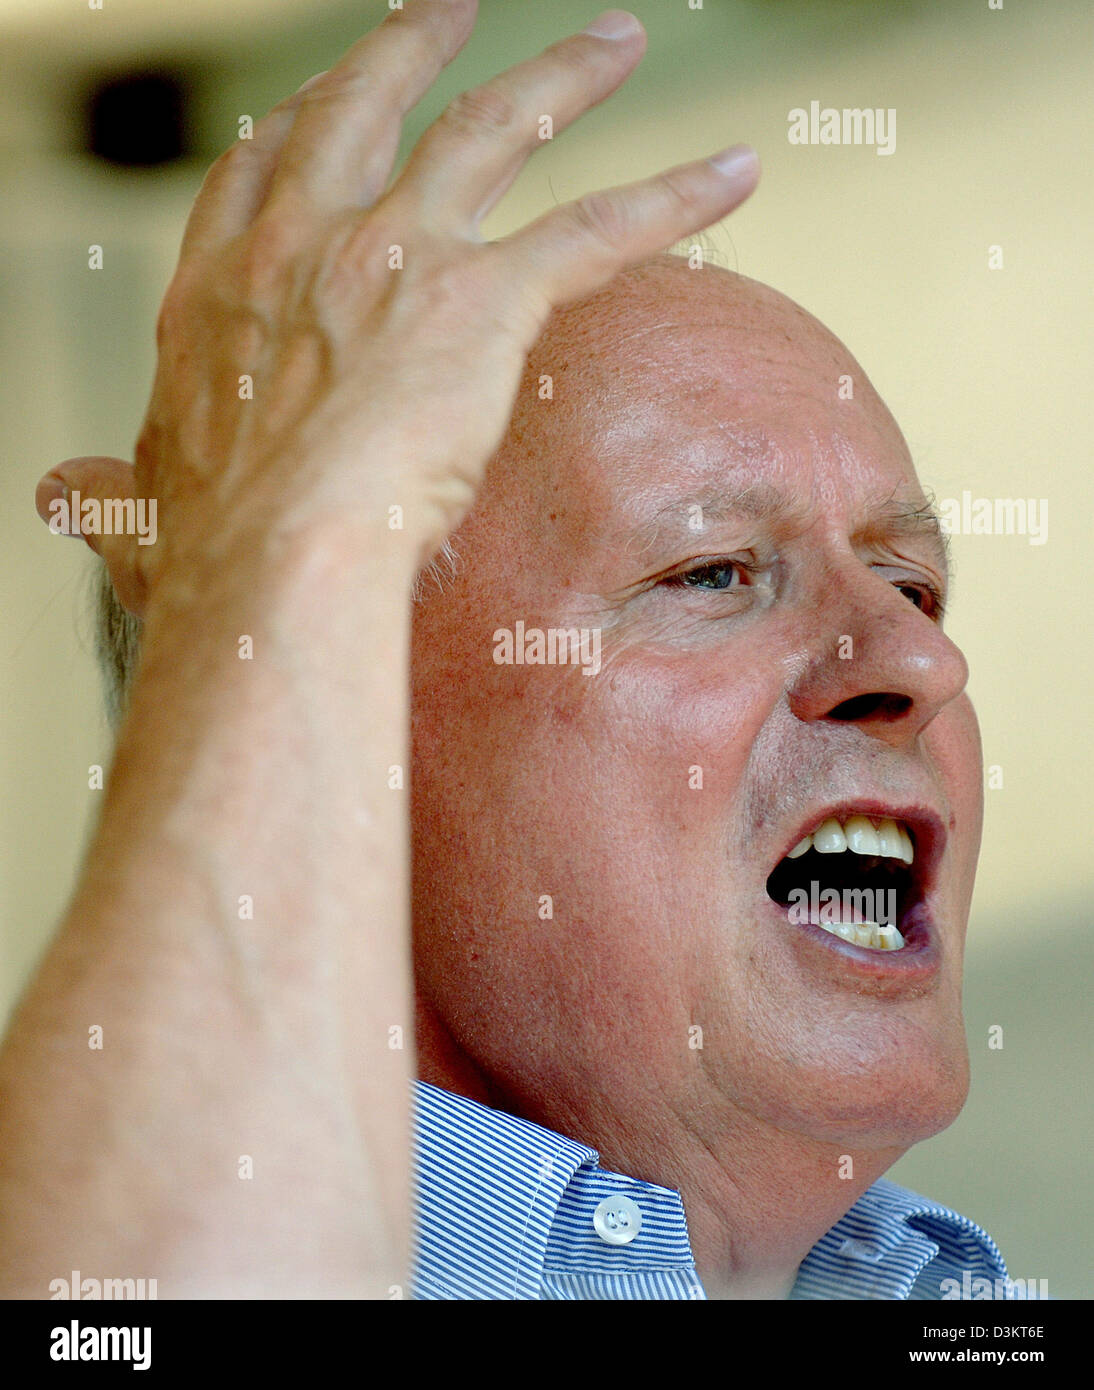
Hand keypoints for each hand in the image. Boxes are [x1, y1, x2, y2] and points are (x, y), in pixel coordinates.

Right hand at [34, 0, 758, 617]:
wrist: (276, 560)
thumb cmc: (207, 556)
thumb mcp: (139, 512)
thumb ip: (116, 493)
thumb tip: (60, 495)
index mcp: (222, 291)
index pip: (259, 176)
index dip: (295, 129)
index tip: (319, 101)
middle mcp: (305, 242)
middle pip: (365, 108)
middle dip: (413, 49)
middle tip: (453, 10)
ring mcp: (395, 255)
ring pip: (493, 130)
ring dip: (562, 75)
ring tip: (613, 39)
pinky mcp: (483, 298)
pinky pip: (596, 229)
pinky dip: (672, 195)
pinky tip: (733, 169)